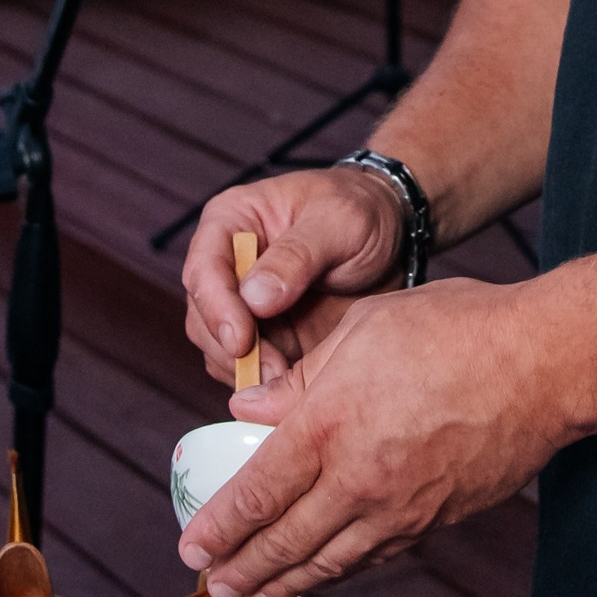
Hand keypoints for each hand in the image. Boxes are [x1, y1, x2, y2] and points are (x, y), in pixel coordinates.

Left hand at [178, 278, 556, 596]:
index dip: (219, 528)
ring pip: (329, 563)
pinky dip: (338, 576)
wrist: (544, 365)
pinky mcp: (435, 521)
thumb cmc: (458, 331)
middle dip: (241, 571)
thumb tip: (248, 410)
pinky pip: (374, 560)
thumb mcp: (364, 328)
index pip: (257, 491)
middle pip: (285, 542)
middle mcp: (360, 478)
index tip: (192, 546)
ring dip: (284, 587)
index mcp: (331, 423)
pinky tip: (322, 580)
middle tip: (212, 589)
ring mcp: (401, 508)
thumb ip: (300, 377)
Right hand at [182, 164, 404, 386]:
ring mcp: (242, 303)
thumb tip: (254, 298)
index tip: (241, 340)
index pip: (204, 269)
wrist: (393, 237)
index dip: (216, 308)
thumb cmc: (361, 212)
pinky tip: (291, 384)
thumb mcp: (339, 222)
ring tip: (286, 381)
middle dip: (231, 351)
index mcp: (232, 221)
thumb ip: (297, 256)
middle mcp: (226, 264)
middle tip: (273, 372)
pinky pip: (246, 367)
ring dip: (245, 372)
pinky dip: (262, 381)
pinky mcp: (263, 335)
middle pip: (203, 317)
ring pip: (218, 349)